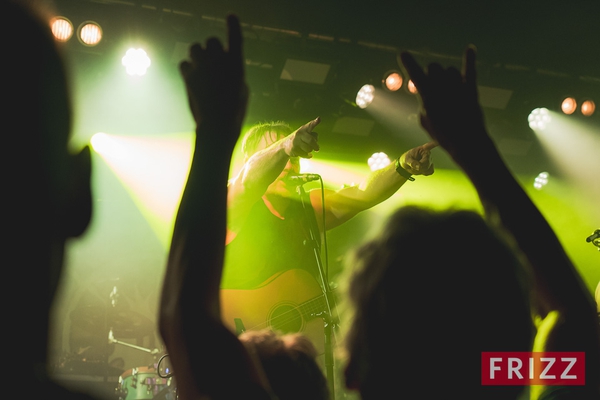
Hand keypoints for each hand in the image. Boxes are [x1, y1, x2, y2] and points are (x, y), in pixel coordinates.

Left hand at [179, 15, 247, 146]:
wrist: (217, 125)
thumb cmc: (234, 111)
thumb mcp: (242, 89)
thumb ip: (233, 72)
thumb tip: (223, 67)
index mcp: (237, 64)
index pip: (235, 38)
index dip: (233, 25)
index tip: (231, 16)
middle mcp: (219, 61)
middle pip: (211, 40)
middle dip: (212, 47)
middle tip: (213, 60)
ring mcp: (202, 67)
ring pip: (195, 47)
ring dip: (198, 54)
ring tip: (201, 67)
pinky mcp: (188, 76)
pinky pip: (184, 63)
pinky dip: (188, 69)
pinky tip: (192, 78)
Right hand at [284, 117, 320, 157]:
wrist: (285, 145)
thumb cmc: (299, 139)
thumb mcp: (305, 134)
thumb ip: (313, 135)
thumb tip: (316, 140)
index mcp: (304, 129)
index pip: (310, 125)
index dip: (315, 122)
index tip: (319, 119)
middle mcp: (299, 133)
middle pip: (311, 140)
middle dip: (315, 146)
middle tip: (317, 149)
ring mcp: (296, 141)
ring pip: (308, 149)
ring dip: (310, 151)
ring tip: (307, 149)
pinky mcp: (294, 149)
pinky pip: (304, 154)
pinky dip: (307, 155)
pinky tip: (306, 154)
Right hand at [399, 46, 491, 159]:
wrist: (467, 141)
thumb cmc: (443, 135)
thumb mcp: (425, 121)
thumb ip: (424, 103)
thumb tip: (426, 93)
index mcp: (428, 95)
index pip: (415, 75)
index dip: (409, 64)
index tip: (403, 54)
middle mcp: (442, 86)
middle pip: (433, 66)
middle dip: (431, 73)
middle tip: (433, 86)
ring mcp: (458, 85)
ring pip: (449, 69)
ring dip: (446, 75)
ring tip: (448, 88)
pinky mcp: (471, 88)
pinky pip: (470, 69)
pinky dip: (470, 58)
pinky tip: (470, 48)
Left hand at [399, 141, 436, 174]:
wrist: (407, 165)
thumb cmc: (406, 159)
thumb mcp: (406, 160)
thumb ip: (412, 163)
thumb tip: (419, 167)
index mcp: (422, 149)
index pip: (430, 146)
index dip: (435, 144)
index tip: (439, 141)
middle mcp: (428, 153)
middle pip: (427, 162)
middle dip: (419, 167)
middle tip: (413, 166)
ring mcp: (430, 160)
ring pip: (428, 168)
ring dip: (421, 170)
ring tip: (416, 167)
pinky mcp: (431, 166)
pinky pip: (430, 171)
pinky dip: (425, 173)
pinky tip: (421, 170)